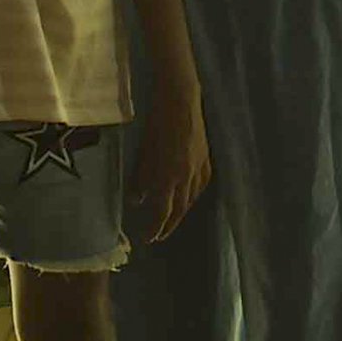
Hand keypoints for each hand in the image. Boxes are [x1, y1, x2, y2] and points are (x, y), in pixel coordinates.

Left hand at [133, 91, 211, 243]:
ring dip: (179, 213)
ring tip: (169, 221)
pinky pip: (200, 186)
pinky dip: (191, 197)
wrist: (180, 100)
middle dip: (166, 226)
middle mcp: (185, 179)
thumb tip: (135, 200)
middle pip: (177, 211)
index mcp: (166, 178)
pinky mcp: (206, 161)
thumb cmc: (155, 124)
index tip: (144, 239)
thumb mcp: (142, 152)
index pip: (160, 213)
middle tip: (157, 236)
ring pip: (190, 200)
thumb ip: (139, 178)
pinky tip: (186, 198)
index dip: (152, 229)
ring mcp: (198, 170)